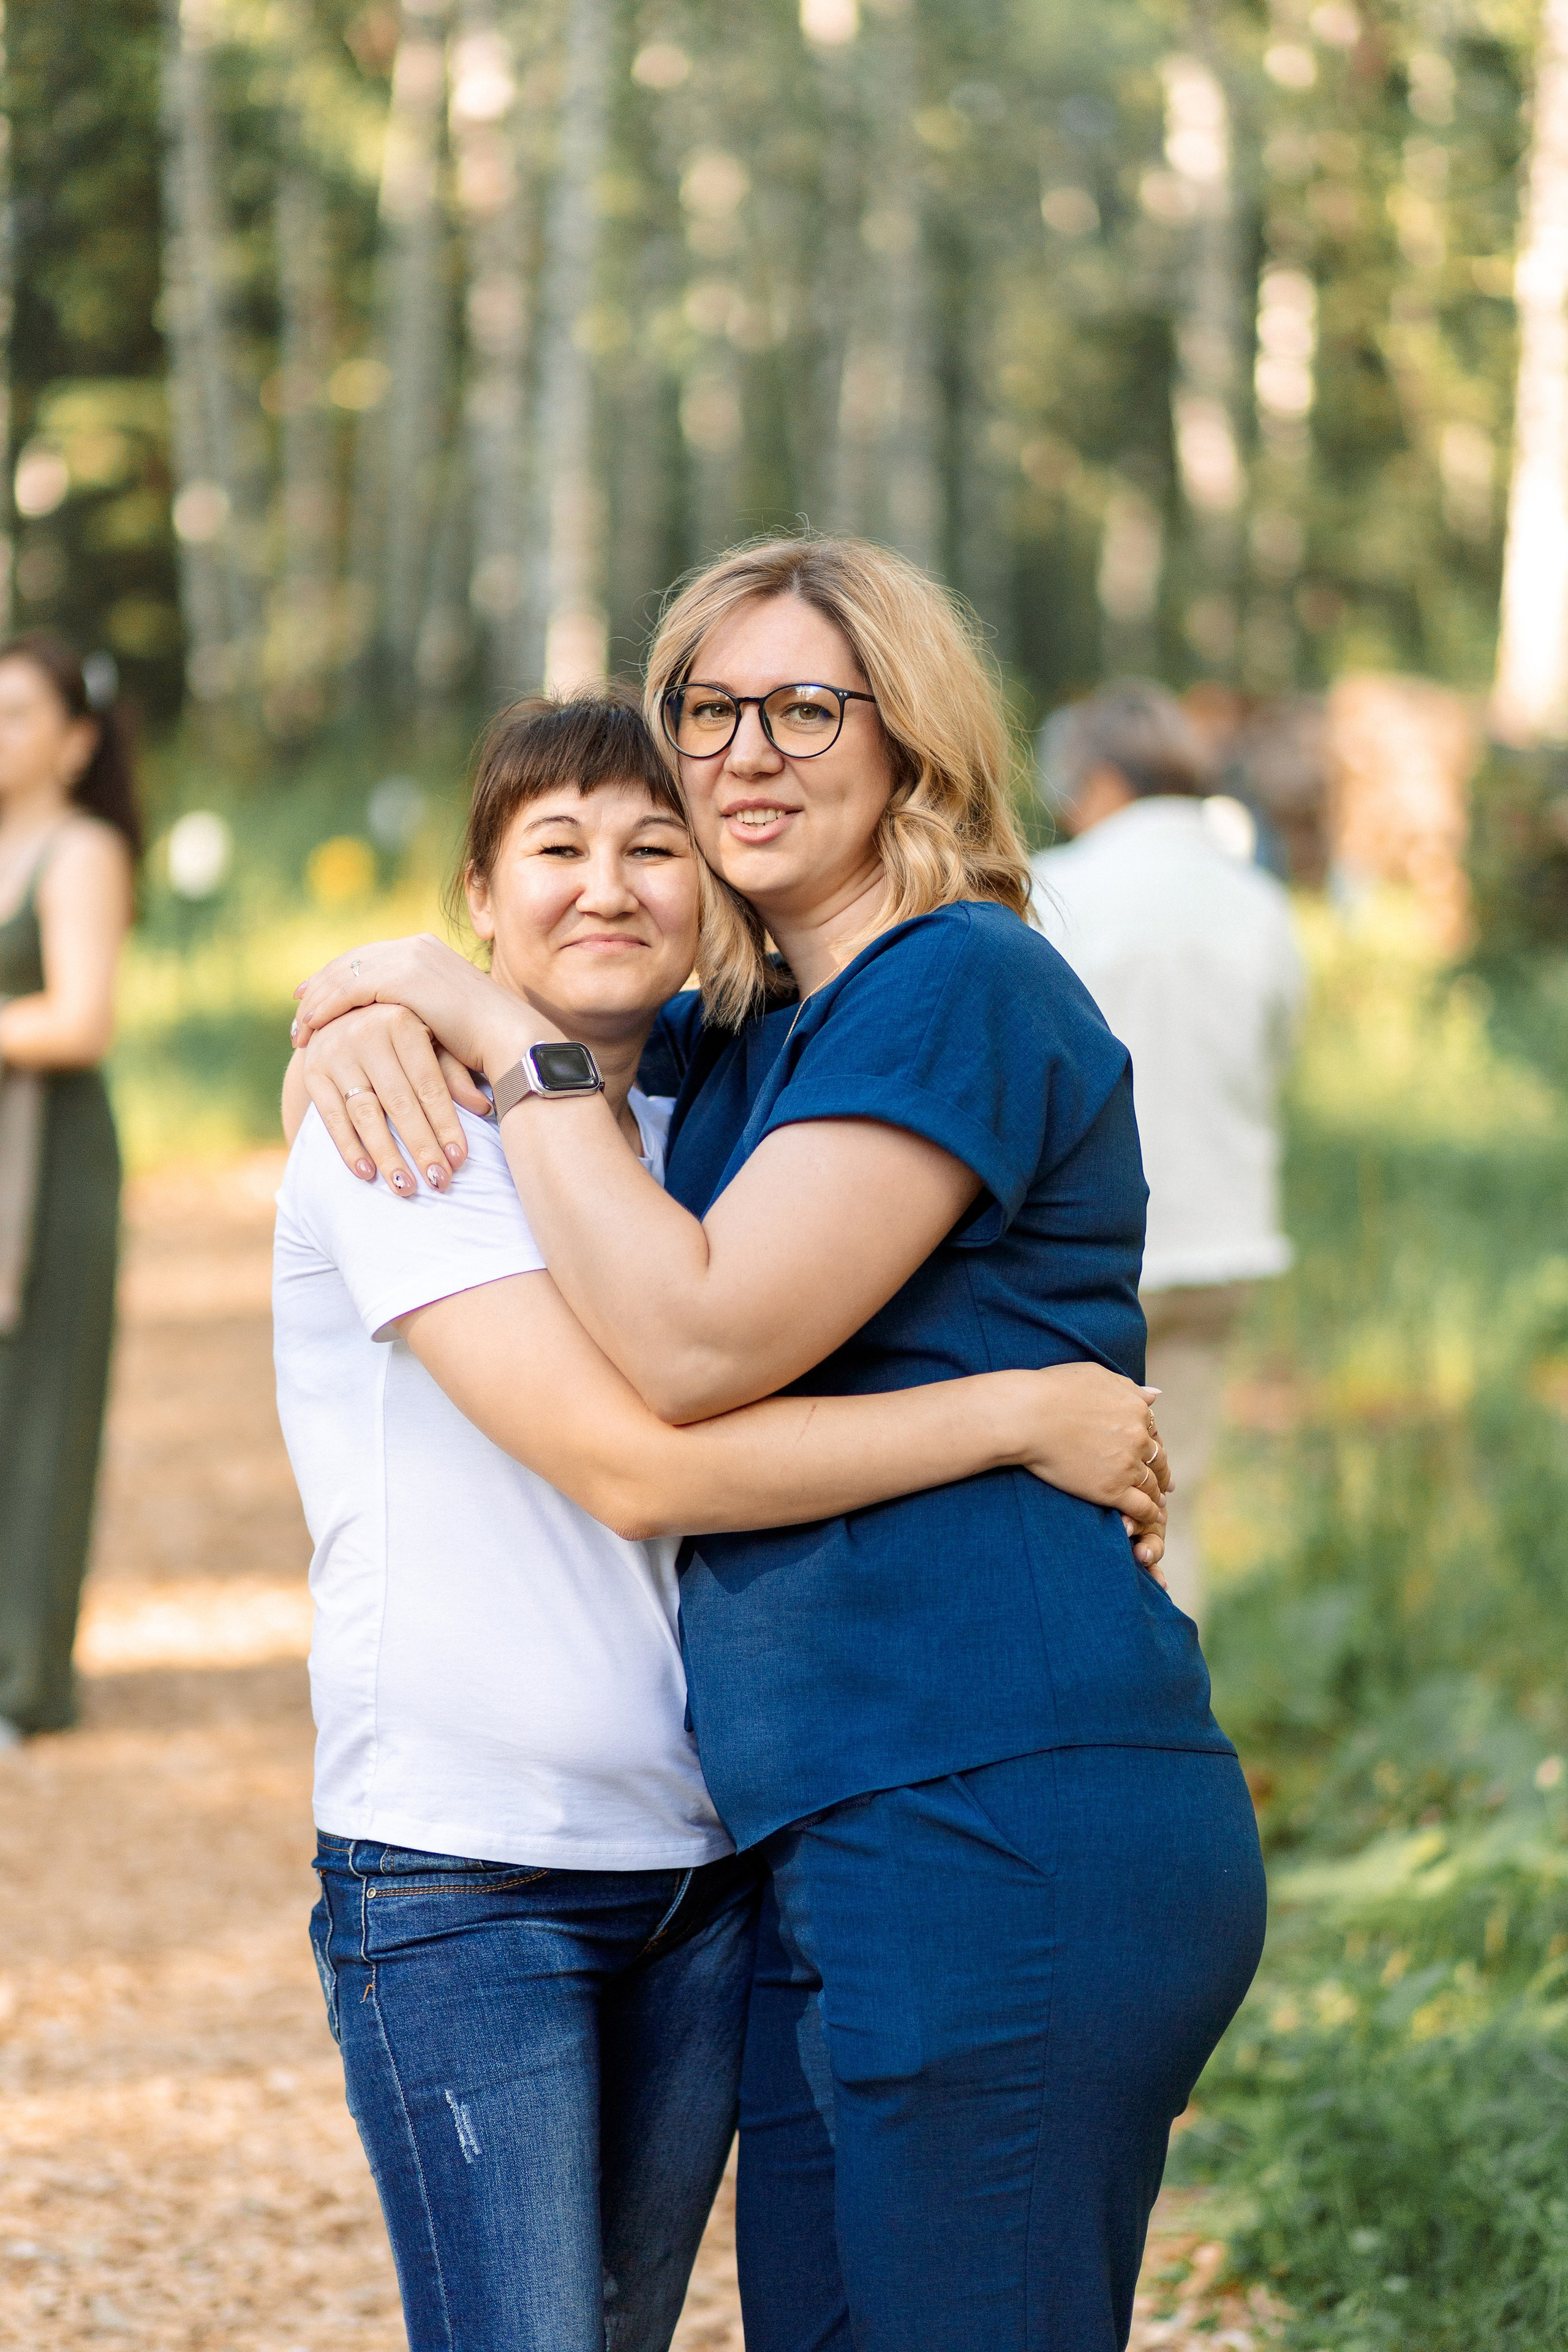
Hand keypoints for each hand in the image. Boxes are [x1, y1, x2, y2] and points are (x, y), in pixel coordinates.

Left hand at [291, 933, 542, 1074]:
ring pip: (345, 975)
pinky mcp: (402, 977)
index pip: (369, 958)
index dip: (338, 975)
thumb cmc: (485, 1039)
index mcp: (427, 949)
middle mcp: (415, 945)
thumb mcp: (447, 1014)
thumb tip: (401, 1022)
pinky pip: (349, 990)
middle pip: (352, 961)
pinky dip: (326, 1007)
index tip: (316, 995)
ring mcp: (409, 957)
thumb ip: (420, 1006)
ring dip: (317, 1001)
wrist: (508, 1037)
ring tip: (298, 1028)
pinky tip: (310, 1025)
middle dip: (321, 985)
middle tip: (298, 1008)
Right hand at [299, 1005, 491, 1194]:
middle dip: (421, 1147)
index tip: (459, 1160)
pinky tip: (367, 1174)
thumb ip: (453, 1073)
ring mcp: (335, 1053)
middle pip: (399, 1103)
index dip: (445, 1124)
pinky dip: (349, 1148)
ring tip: (406, 1187)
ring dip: (387, 1155)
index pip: (428, 1084)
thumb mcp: (430, 1041)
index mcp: (401, 1022)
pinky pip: (332, 1118)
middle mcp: (366, 1033)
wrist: (339, 1014)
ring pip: (366, 1114)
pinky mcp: (312, 1072)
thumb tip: (484, 1107)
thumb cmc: (398, 1034)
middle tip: (439, 1182)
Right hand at [1013, 1364, 1171, 1579]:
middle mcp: (1138, 1437)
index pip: (1153, 1432)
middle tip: (1165, 1485)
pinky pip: (1141, 1506)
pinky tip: (1148, 1518)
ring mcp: (1127, 1465)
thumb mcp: (1097, 1376)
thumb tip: (1156, 1395)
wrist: (1028, 1416)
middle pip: (1158, 1459)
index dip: (1153, 1446)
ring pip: (1151, 1485)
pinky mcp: (1112, 1490)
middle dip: (1162, 1473)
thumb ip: (1129, 1388)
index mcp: (1135, 1409)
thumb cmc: (1053, 1390)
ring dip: (1156, 1495)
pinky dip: (1148, 1514)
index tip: (1153, 1456)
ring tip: (1157, 1504)